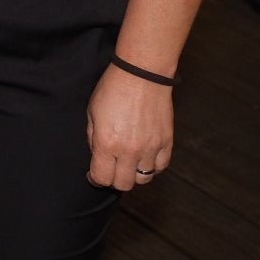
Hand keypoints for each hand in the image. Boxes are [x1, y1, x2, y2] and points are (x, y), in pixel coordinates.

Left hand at [85, 62, 173, 190]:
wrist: (142, 75)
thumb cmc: (113, 89)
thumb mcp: (92, 112)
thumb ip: (93, 138)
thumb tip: (97, 154)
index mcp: (106, 143)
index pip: (102, 178)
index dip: (95, 179)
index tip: (94, 175)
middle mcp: (129, 151)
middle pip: (123, 184)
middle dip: (114, 180)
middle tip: (111, 169)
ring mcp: (150, 148)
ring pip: (144, 179)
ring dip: (134, 174)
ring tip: (128, 163)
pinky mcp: (166, 142)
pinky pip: (160, 167)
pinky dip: (152, 167)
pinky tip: (145, 158)